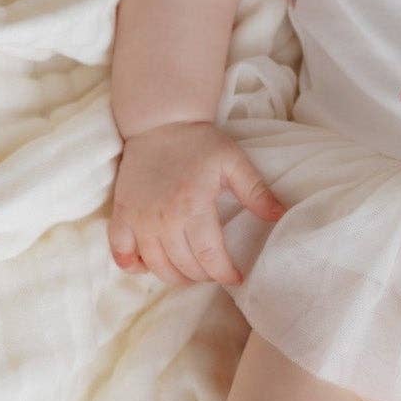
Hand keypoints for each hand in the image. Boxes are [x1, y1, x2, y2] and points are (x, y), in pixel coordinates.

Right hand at [108, 120, 285, 285]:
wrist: (160, 122)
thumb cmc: (200, 143)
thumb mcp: (234, 162)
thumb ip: (256, 192)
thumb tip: (279, 216)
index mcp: (193, 205)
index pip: (209, 257)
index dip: (225, 273)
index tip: (236, 277)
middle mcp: (163, 218)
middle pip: (184, 267)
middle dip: (205, 276)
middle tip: (215, 270)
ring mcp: (139, 219)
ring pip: (156, 266)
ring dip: (176, 277)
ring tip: (191, 272)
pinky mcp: (121, 215)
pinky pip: (121, 253)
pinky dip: (134, 265)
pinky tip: (149, 264)